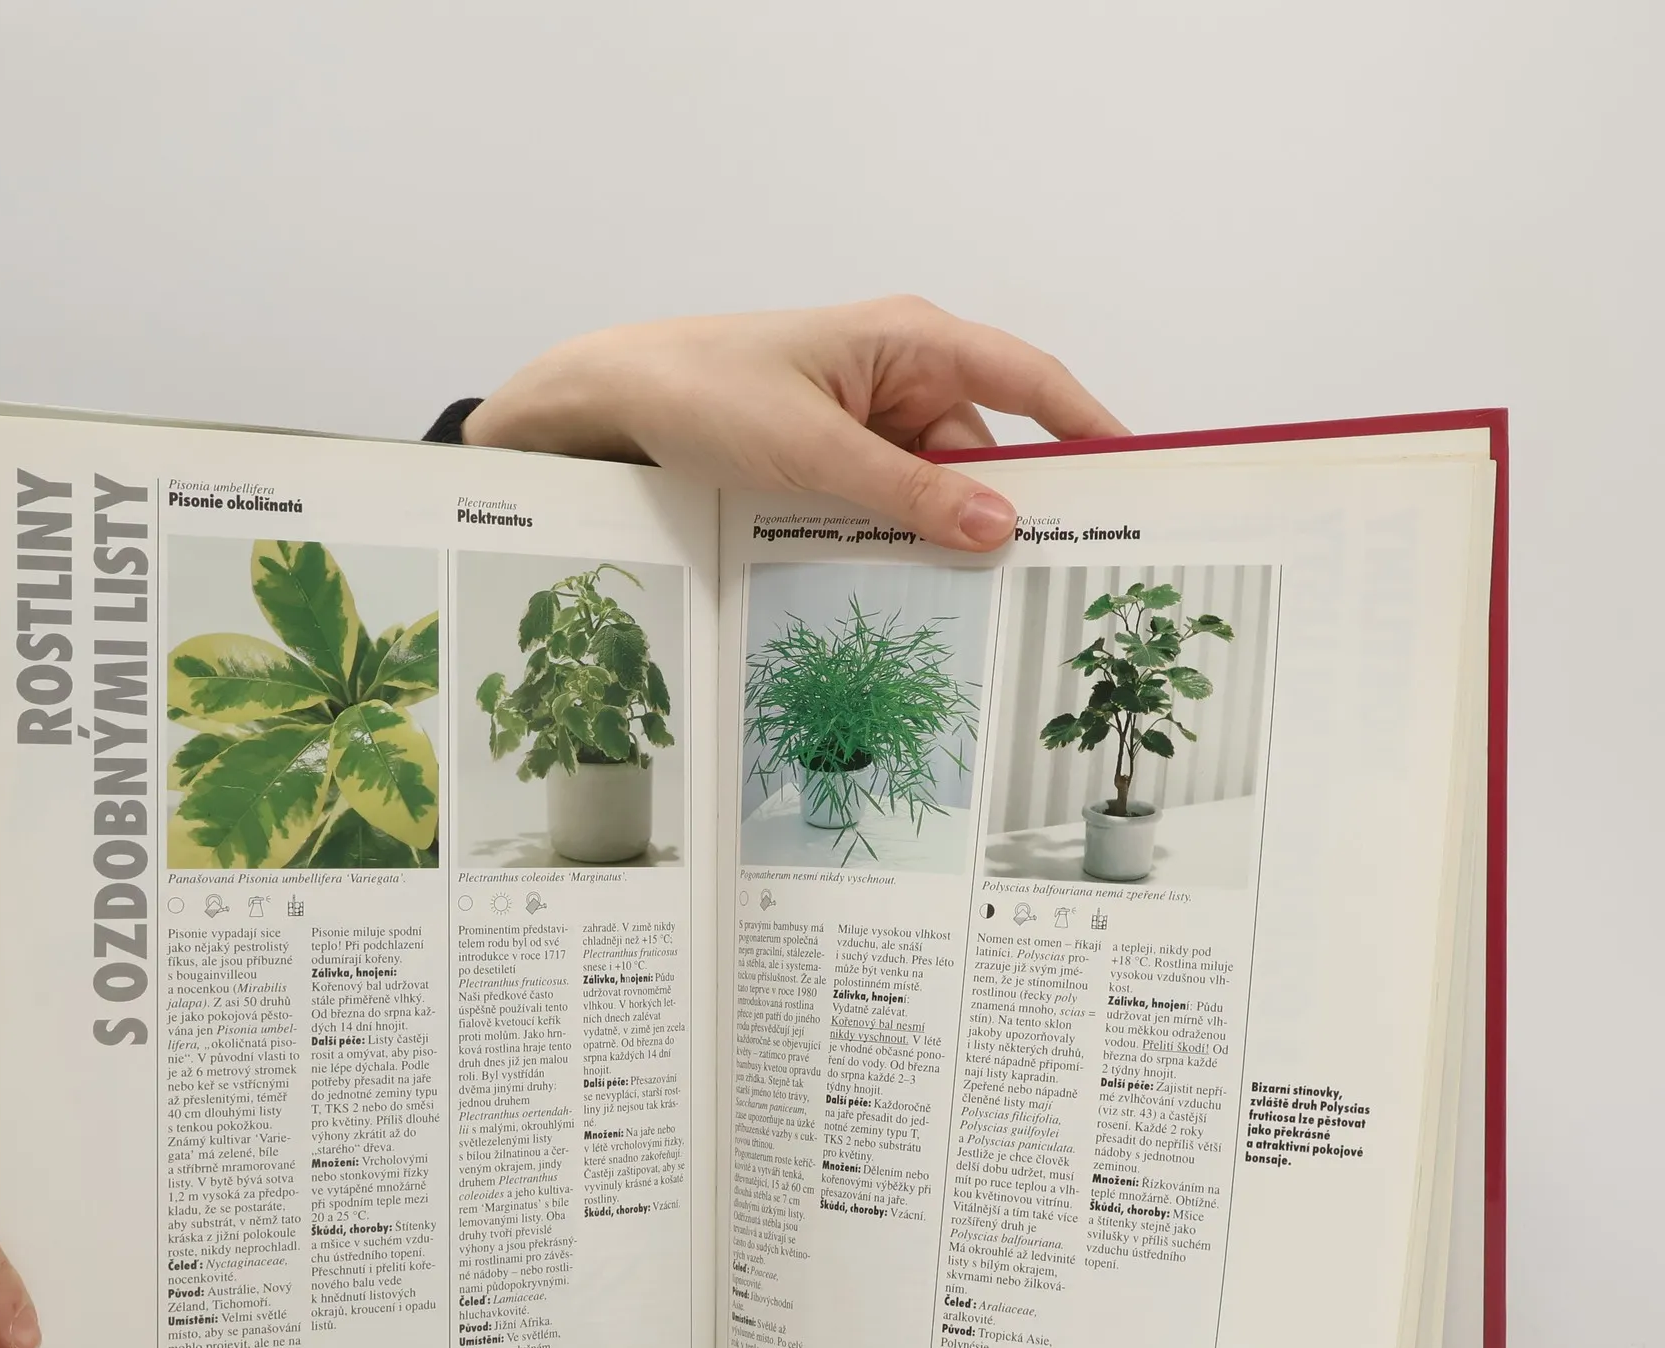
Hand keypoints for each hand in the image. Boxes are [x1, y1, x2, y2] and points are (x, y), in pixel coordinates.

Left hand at [464, 295, 1125, 550]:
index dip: (1090, 430)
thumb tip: (1000, 531)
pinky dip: (897, 539)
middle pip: (984, 452)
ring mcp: (869, 417)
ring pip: (936, 489)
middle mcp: (902, 372)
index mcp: (911, 340)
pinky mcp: (837, 455)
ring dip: (939, 537)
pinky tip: (901, 584)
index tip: (1139, 482)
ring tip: (960, 603)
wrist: (613, 401)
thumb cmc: (704, 393)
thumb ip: (907, 494)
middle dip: (1002, 515)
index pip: (1030, 381)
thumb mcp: (811, 453)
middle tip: (1041, 586)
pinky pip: (891, 501)